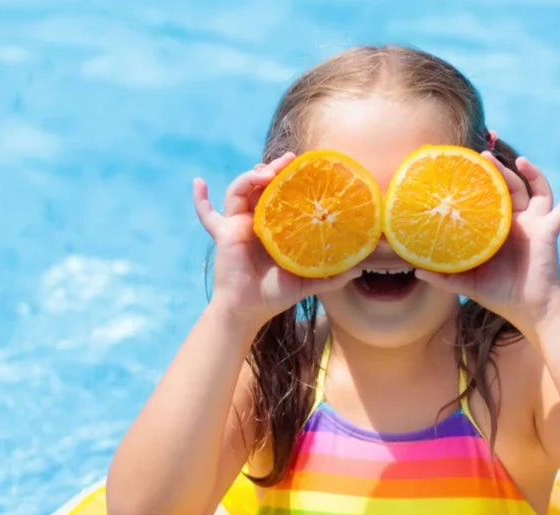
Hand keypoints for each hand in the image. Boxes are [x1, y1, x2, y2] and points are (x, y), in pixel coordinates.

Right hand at [193, 152, 361, 326]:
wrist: (249, 309)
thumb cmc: (276, 294)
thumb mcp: (309, 281)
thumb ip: (333, 274)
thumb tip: (361, 266)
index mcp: (276, 226)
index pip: (282, 193)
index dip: (291, 178)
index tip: (305, 165)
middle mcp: (257, 220)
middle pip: (262, 184)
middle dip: (274, 168)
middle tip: (289, 160)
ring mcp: (238, 223)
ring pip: (241, 189)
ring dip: (251, 176)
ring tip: (266, 172)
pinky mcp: (225, 232)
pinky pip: (207, 214)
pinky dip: (200, 199)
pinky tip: (198, 182)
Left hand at [415, 153, 559, 329]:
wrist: (529, 310)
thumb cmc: (500, 295)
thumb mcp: (467, 282)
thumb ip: (443, 276)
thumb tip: (414, 268)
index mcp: (498, 228)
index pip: (489, 197)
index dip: (481, 180)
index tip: (466, 163)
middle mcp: (517, 221)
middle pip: (510, 187)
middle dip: (499, 169)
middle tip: (483, 156)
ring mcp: (535, 224)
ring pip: (535, 190)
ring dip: (531, 173)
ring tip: (521, 160)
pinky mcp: (548, 231)